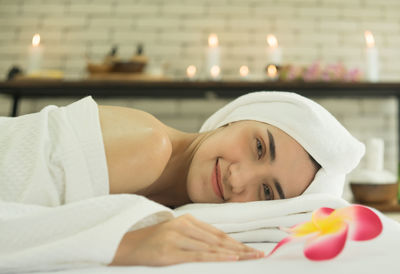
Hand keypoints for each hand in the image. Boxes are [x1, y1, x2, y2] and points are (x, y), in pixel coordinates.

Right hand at [110, 214, 263, 265]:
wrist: (124, 244)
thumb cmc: (151, 240)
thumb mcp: (174, 232)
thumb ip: (193, 236)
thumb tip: (216, 246)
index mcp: (186, 221)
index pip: (218, 234)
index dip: (236, 242)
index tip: (252, 249)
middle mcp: (184, 227)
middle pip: (219, 240)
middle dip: (241, 249)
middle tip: (260, 255)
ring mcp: (176, 238)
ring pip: (212, 247)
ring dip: (234, 253)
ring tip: (250, 258)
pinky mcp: (169, 252)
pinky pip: (198, 256)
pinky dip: (216, 257)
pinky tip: (230, 258)